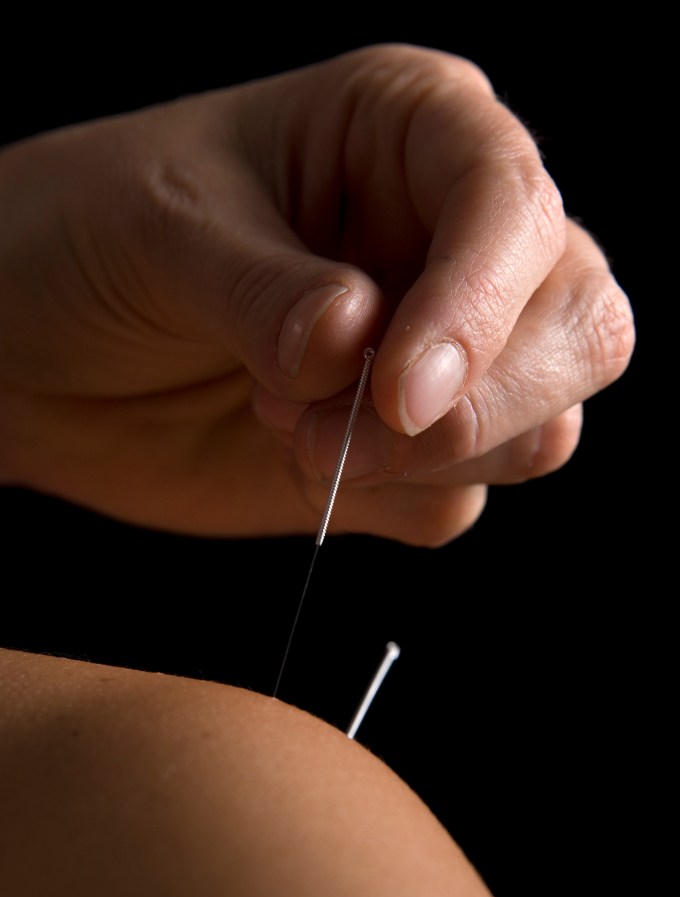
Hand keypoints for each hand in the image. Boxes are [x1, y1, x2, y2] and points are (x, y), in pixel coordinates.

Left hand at [0, 44, 633, 544]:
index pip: (514, 206)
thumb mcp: (159, 229)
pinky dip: (395, 503)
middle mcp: (448, 243)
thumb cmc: (89, 236)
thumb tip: (357, 340)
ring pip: (542, 426)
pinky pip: (463, 500)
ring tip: (290, 432)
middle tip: (347, 431)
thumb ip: (264, 290)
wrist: (38, 350)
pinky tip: (297, 460)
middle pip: (578, 325)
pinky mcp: (410, 452)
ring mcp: (440, 356)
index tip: (396, 390)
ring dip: (431, 461)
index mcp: (411, 133)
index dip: (478, 303)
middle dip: (481, 403)